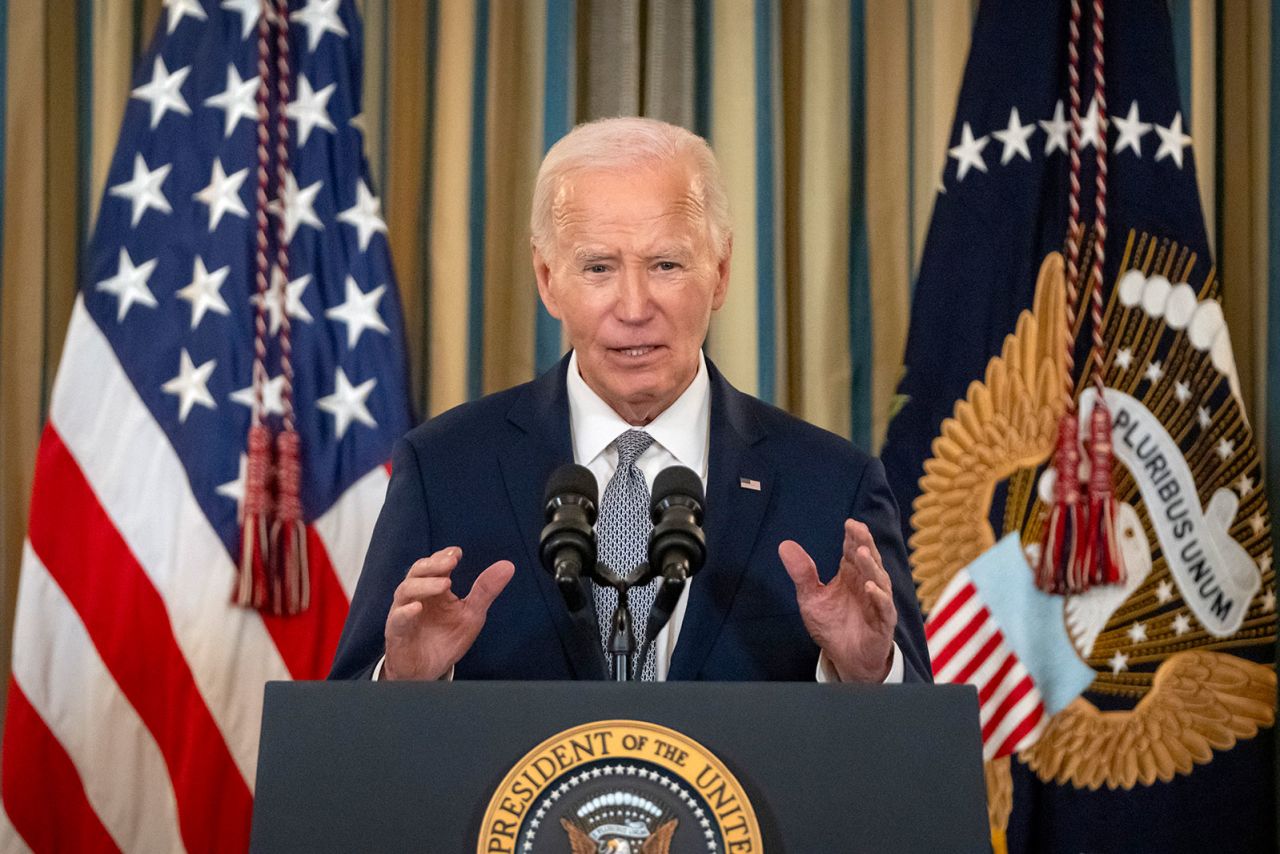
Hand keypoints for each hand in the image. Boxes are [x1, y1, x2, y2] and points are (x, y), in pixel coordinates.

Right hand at [383, 547, 514, 679]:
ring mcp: (404, 613)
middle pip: (417, 571)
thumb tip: (507, 566)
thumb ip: (485, 591)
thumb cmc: (445, 639)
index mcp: (434, 589)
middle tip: (451, 561)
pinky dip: (406, 612)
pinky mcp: (397, 633)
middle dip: (434, 564)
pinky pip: (397, 619)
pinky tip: (417, 607)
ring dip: (425, 584)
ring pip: (406, 591)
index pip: (435, 565)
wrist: (428, 671)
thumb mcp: (471, 614)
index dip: (444, 556)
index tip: (457, 553)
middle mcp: (417, 596)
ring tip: (444, 583)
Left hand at [779, 519, 895, 681]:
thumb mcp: (811, 598)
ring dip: (870, 566)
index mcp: (851, 574)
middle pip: (868, 559)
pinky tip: (869, 587)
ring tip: (861, 553)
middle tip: (858, 528)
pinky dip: (878, 597)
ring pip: (878, 579)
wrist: (845, 658)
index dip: (853, 536)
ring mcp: (877, 602)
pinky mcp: (882, 622)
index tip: (848, 523)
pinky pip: (884, 607)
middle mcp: (866, 583)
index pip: (853, 550)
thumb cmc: (832, 625)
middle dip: (864, 543)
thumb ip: (802, 573)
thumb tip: (784, 545)